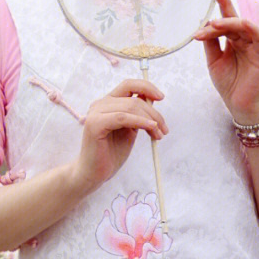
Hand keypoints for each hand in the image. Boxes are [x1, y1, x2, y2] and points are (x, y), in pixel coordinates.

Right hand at [67, 79, 166, 193]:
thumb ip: (137, 115)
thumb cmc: (111, 153)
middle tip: (164, 129)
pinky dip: (140, 122)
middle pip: (133, 98)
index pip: (128, 85)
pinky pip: (123, 117)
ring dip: (150, 120)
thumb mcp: (129, 130)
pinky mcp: (95, 124)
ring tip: (158, 135)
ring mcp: (95, 113)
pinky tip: (151, 129)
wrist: (95, 173)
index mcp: (107, 103)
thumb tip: (153, 100)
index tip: (161, 97)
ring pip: (130, 107)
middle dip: (154, 113)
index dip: (146, 87)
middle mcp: (99, 104)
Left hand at [193, 0, 258, 124]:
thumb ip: (210, 43)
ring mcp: (254, 47)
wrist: (239, 107)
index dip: (222, 5)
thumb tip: (202, 24)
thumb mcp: (214, 60)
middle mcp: (245, 41)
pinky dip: (250, 27)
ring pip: (244, 26)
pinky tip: (240, 23)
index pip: (227, 20)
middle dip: (226, 5)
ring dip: (229, 21)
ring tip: (213, 23)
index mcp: (234, 41)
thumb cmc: (229, 84)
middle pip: (235, 19)